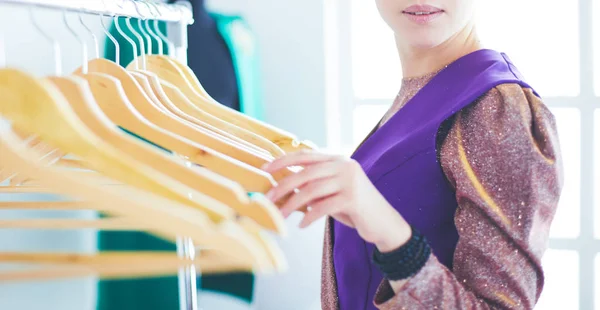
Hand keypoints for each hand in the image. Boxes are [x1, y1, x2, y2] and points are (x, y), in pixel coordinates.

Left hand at [262, 151, 411, 250]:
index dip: (284, 160)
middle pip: (305, 173)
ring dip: (292, 204)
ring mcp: (350, 181)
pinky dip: (310, 216)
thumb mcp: (332, 192)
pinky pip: (323, 207)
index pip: (306, 155)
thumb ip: (314, 186)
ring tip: (280, 215)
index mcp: (338, 159)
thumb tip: (282, 188)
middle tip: (268, 198)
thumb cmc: (354, 208)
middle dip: (283, 186)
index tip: (266, 168)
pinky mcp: (353, 198)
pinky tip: (302, 225)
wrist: (384, 223)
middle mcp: (344, 165)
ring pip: (312, 190)